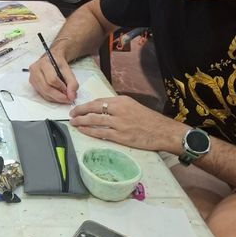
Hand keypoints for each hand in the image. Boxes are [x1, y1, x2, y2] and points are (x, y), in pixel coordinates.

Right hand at [28, 53, 77, 103]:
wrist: (52, 59)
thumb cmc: (59, 64)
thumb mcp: (68, 70)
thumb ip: (72, 83)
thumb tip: (72, 97)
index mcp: (44, 63)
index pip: (52, 79)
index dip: (61, 87)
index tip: (70, 91)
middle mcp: (35, 70)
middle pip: (46, 88)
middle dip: (59, 96)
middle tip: (68, 99)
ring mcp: (32, 77)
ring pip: (44, 93)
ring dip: (56, 98)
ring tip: (64, 97)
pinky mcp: (32, 84)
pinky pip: (42, 94)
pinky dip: (52, 98)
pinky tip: (58, 96)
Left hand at [69, 95, 183, 151]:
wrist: (163, 132)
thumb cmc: (150, 120)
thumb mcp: (133, 106)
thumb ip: (118, 107)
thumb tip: (102, 109)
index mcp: (122, 101)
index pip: (99, 100)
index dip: (86, 104)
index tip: (79, 107)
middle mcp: (119, 110)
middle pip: (93, 108)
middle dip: (80, 111)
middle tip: (72, 114)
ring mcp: (119, 124)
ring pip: (94, 120)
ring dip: (81, 121)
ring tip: (73, 122)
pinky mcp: (121, 136)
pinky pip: (101, 133)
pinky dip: (89, 131)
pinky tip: (83, 131)